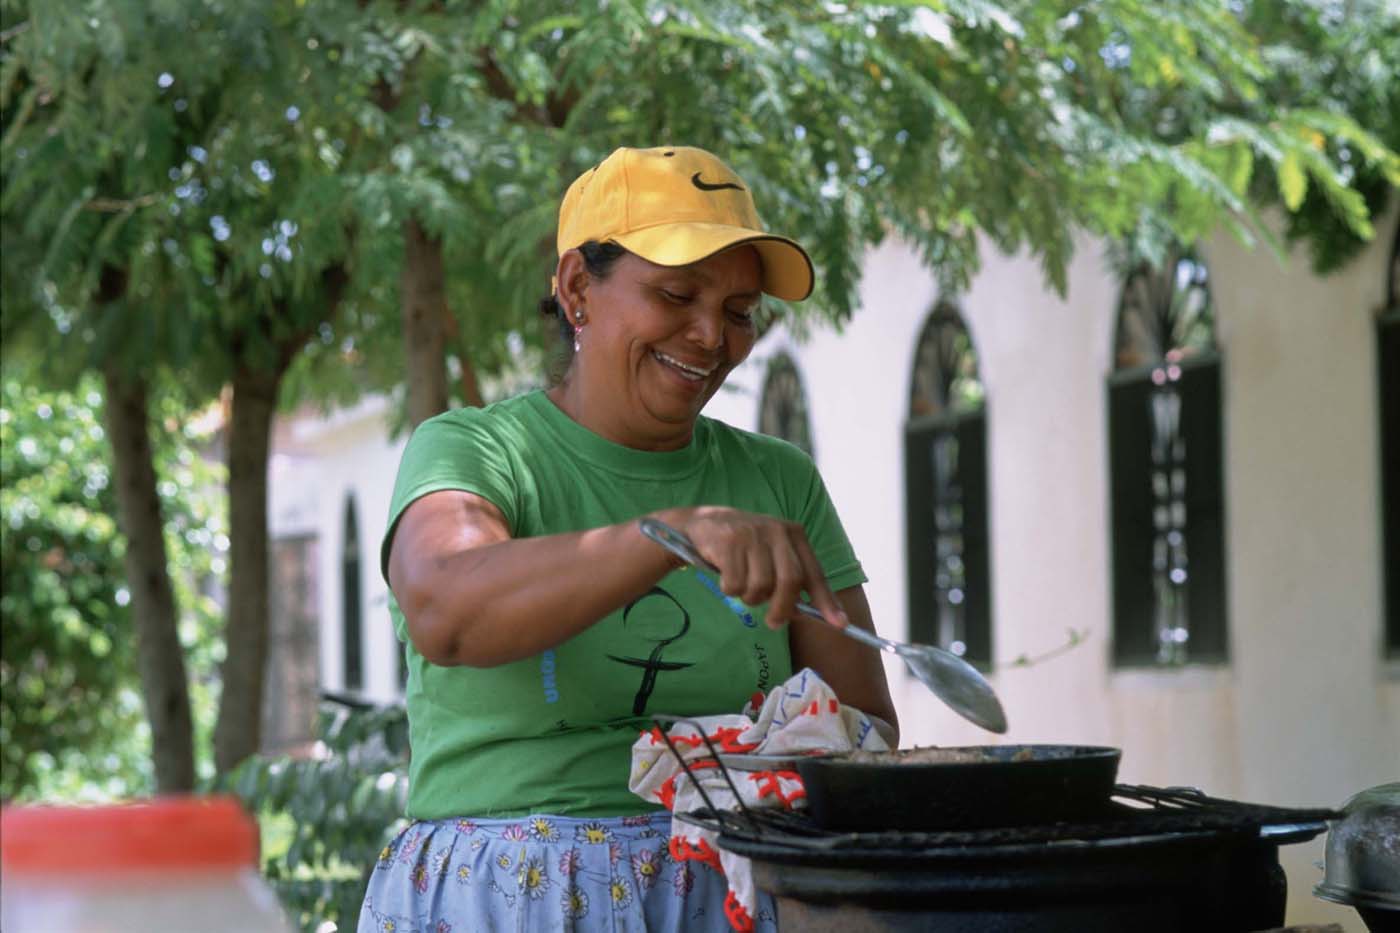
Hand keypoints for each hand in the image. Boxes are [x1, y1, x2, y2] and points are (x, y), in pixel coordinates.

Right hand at [651, 506, 848, 630]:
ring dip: (750, 597)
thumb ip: (792, 581)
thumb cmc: (743, 548)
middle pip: (789, 582)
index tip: (839, 624)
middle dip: (782, 608)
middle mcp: (776, 530)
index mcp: (793, 533)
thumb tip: (820, 615)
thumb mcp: (771, 556)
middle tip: (773, 622)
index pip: (813, 572)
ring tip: (742, 586)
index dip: (825, 600)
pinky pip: (735, 585)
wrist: (699, 526)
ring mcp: (752, 534)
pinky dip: (730, 590)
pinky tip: (725, 576)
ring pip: (760, 586)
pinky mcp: (729, 541)